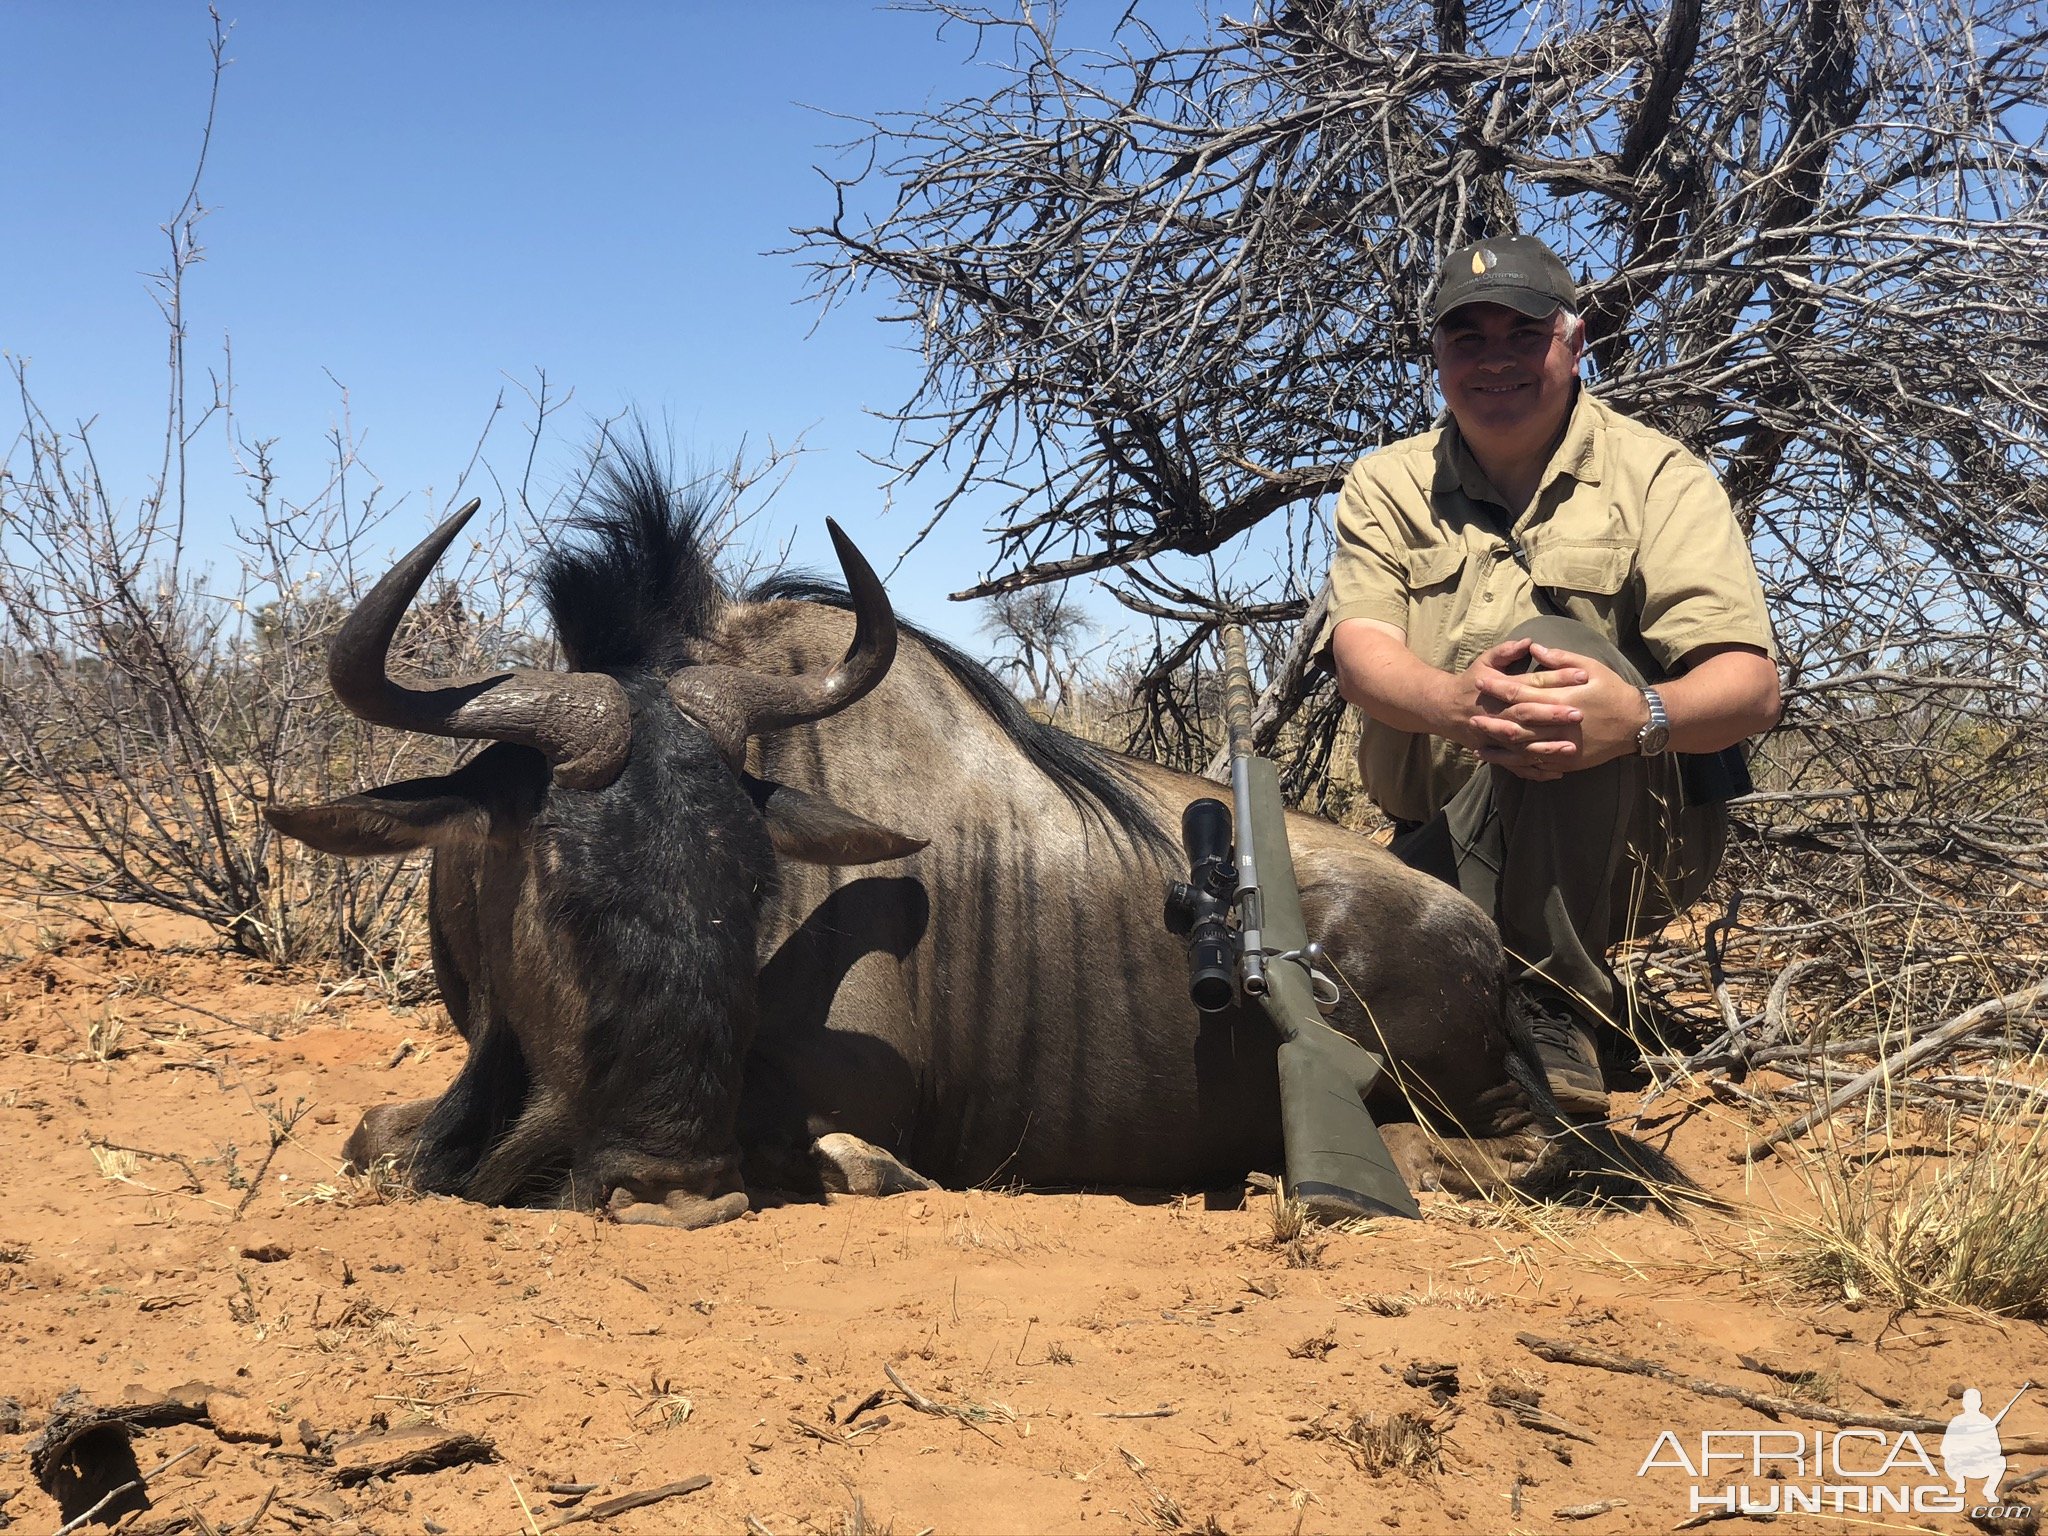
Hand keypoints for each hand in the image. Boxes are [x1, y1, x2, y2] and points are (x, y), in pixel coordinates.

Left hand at [1470, 641, 1648, 776]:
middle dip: (1492, 721)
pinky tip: (1502, 761)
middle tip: (1470, 718)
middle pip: (1517, 724)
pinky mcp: (1567, 761)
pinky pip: (1537, 764)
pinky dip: (1517, 763)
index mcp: (1562, 699)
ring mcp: (1563, 746)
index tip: (1479, 681)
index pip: (1521, 693)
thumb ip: (1560, 659)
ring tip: (1477, 743)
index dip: (1498, 687)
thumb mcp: (1592, 668)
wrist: (1637, 723)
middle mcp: (1559, 725)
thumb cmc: (1613, 691)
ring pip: (1523, 749)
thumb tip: (1533, 648)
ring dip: (1499, 747)